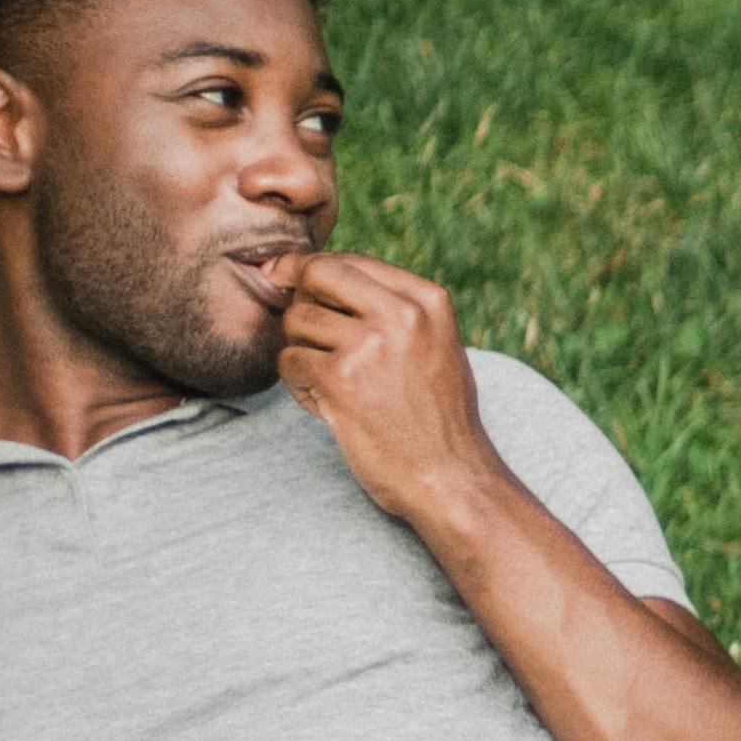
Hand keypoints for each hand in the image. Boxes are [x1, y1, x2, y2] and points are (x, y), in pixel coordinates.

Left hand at [277, 251, 499, 526]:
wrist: (451, 478)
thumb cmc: (438, 418)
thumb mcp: (436, 346)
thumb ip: (394, 309)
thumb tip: (314, 275)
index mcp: (428, 300)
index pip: (350, 261)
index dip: (312, 271)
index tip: (291, 282)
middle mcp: (402, 314)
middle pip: (316, 275)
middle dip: (300, 302)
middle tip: (309, 337)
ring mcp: (370, 344)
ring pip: (297, 320)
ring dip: (301, 351)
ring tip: (329, 383)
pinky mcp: (340, 379)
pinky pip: (289, 360)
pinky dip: (298, 384)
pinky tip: (326, 404)